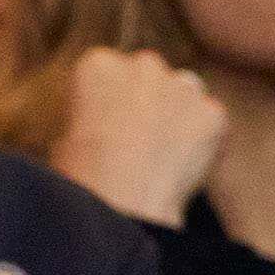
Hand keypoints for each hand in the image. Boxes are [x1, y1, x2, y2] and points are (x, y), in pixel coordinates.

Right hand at [48, 46, 224, 229]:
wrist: (121, 210)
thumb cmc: (82, 183)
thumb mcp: (61, 145)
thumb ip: (86, 120)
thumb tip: (99, 130)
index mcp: (97, 66)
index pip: (105, 73)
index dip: (104, 104)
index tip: (101, 129)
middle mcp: (143, 64)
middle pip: (147, 76)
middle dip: (144, 101)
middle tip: (133, 144)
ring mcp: (183, 85)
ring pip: (183, 93)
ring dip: (175, 114)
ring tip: (160, 157)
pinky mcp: (213, 113)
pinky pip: (209, 122)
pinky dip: (202, 142)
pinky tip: (182, 169)